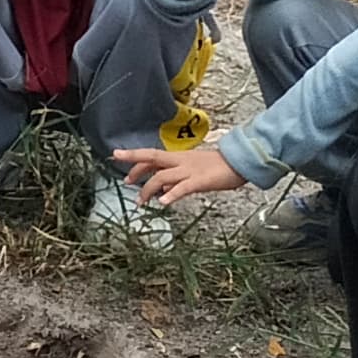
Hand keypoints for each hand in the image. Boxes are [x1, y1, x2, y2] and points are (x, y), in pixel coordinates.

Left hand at [113, 141, 245, 204]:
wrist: (240, 162)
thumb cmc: (218, 167)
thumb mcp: (193, 172)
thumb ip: (176, 179)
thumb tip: (161, 188)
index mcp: (179, 158)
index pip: (152, 155)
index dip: (135, 156)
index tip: (118, 156)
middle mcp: (181, 161)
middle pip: (152, 158)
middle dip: (134, 165)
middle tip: (122, 178)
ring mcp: (189, 170)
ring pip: (162, 176)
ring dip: (148, 189)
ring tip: (140, 201)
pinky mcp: (200, 180)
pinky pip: (183, 187)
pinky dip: (171, 194)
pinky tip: (163, 202)